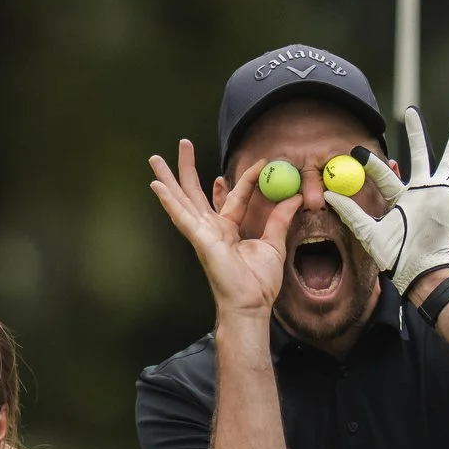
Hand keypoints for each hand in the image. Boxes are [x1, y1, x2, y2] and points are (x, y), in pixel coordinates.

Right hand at [146, 138, 300, 321]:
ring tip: (155, 158)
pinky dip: (168, 201)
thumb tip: (293, 196)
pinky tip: (156, 187)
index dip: (246, 179)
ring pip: (182, 200)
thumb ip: (280, 219)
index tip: (260, 164)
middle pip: (195, 192)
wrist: (251, 304)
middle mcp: (211, 228)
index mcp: (228, 229)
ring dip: (169, 178)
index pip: (234, 196)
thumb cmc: (259, 283)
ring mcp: (202, 233)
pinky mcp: (199, 239)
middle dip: (187, 168)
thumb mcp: (274, 243)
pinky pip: (181, 218)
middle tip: (183, 143)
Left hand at [327, 106, 448, 295]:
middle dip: (416, 134)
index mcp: (398, 198)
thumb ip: (351, 212)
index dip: (373, 163)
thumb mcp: (367, 231)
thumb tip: (328, 195)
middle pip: (419, 155)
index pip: (385, 174)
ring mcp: (436, 192)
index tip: (359, 149)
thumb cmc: (394, 254)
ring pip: (445, 159)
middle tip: (410, 111)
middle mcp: (418, 192)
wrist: (418, 267)